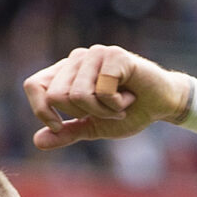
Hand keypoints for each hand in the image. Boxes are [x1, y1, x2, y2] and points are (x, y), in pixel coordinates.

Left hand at [24, 45, 188, 149]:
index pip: (34, 85)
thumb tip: (37, 142)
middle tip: (106, 111)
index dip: (41, 109)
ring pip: (79, 95)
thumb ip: (67, 132)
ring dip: (103, 111)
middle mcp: (76, 59)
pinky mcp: (113, 55)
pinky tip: (130, 96)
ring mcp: (94, 54)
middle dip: (84, 114)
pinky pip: (102, 90)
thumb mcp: (93, 127)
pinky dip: (117, 104)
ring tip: (119, 105)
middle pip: (58, 96)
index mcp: (65, 72)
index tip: (59, 126)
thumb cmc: (129, 113)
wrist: (162, 105)